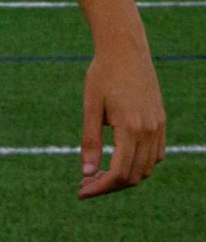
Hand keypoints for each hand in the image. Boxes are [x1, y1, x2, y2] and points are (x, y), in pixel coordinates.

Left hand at [78, 44, 165, 197]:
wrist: (125, 51)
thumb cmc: (102, 75)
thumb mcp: (91, 108)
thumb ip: (90, 141)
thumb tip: (87, 172)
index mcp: (131, 129)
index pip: (119, 173)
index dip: (100, 187)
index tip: (81, 191)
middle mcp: (150, 131)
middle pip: (134, 176)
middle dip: (109, 185)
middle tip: (84, 184)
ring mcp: (158, 127)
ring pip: (146, 168)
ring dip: (124, 176)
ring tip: (97, 173)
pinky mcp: (160, 122)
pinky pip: (155, 154)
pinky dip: (138, 164)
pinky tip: (117, 159)